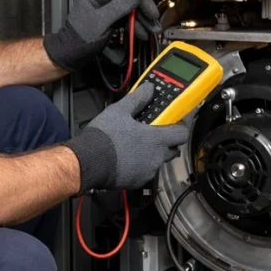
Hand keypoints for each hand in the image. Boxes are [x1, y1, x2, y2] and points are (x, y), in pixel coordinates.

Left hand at [44, 0, 160, 71]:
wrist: (72, 55)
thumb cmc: (80, 38)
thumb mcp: (101, 22)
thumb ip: (119, 7)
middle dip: (143, 5)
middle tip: (153, 15)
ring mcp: (107, 7)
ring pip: (130, 6)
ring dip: (142, 18)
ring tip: (151, 29)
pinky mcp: (112, 17)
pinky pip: (128, 16)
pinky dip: (136, 24)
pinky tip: (142, 33)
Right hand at [63, 82, 188, 191]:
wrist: (88, 161)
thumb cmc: (105, 136)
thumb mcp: (119, 110)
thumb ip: (137, 99)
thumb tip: (149, 88)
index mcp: (157, 139)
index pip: (182, 134)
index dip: (179, 127)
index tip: (173, 122)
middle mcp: (157, 158)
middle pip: (172, 150)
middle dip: (166, 142)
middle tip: (152, 134)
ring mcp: (148, 172)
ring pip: (157, 162)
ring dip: (151, 155)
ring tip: (134, 147)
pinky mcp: (137, 182)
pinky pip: (144, 173)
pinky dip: (139, 167)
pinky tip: (126, 160)